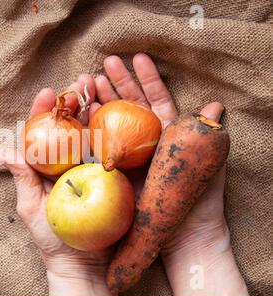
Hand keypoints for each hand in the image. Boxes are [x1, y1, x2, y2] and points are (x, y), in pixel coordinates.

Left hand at [0, 77, 112, 295]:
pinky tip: (119, 109)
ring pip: (97, 132)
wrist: (84, 266)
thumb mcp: (32, 208)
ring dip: (97, 106)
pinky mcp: (117, 177)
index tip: (47, 92)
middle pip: (74, 127)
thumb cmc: (54, 240)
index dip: (45, 112)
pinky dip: (118, 128)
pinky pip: (117, 150)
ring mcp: (97, 169)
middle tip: (78, 80)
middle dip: (75, 101)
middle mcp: (74, 164)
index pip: (47, 134)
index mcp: (51, 168)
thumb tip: (1, 150)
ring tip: (98, 84)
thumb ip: (21, 178)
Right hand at [94, 53, 247, 295]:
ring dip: (100, 100)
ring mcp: (128, 155)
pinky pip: (100, 146)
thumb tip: (216, 104)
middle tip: (103, 64)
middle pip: (129, 105)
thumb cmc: (195, 200)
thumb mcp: (206, 163)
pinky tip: (82, 114)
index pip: (156, 99)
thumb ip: (207, 133)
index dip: (147, 79)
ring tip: (87, 81)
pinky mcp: (114, 171)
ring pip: (112, 122)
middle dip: (117, 83)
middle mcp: (145, 141)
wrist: (180, 235)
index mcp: (167, 134)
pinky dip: (91, 129)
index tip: (137, 58)